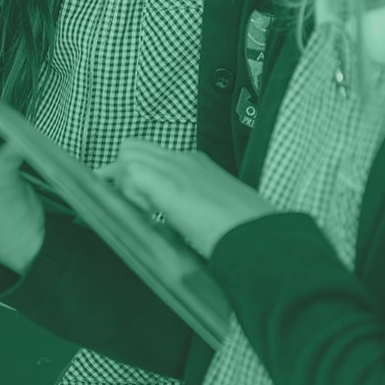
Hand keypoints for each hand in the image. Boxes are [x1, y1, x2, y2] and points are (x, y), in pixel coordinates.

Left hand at [98, 140, 275, 257]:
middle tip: (135, 208)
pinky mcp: (167, 181)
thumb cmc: (245, 232)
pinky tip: (148, 216)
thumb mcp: (214, 213)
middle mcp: (184, 159)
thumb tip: (170, 225)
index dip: (134, 176)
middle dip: (124, 175)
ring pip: (128, 153)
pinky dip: (130, 194)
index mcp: (196, 165)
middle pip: (132, 147)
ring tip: (145, 213)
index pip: (150, 155)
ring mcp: (176, 166)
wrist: (261, 237)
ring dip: (126, 184)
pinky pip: (131, 172)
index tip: (133, 200)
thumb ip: (189, 211)